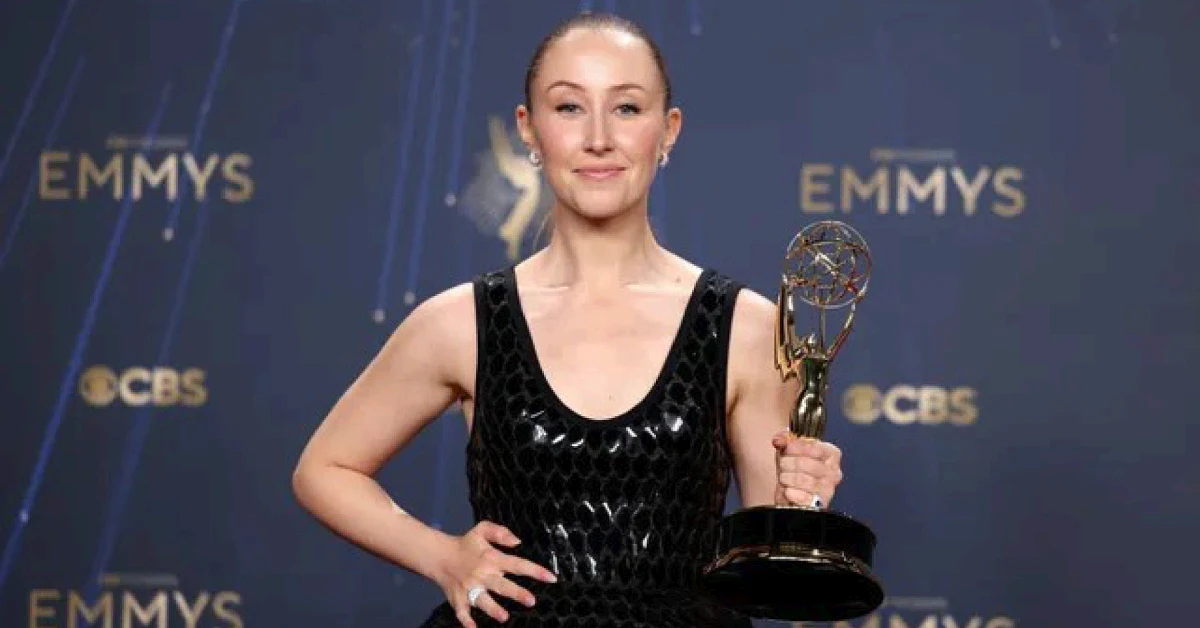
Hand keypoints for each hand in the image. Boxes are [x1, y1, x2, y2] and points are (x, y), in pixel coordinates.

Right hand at [434, 521, 556, 626]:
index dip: (535, 571)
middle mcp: (482, 574)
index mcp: (491, 558)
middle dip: (516, 593)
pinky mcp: (458, 599)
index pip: (517, 564)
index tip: (551, 578)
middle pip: (502, 585)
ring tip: (504, 617)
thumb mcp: (482, 529)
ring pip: (482, 600)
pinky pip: (462, 612)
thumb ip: (500, 532)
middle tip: (531, 601)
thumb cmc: (465, 544)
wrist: (438, 555)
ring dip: (493, 609)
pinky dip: (466, 621)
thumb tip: (518, 542)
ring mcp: (469, 588)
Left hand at [771, 432, 843, 507]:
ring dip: (786, 477)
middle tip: (783, 465)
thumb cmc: (794, 469)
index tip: (787, 448)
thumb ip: (785, 440)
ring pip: (801, 479)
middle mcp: (833, 473)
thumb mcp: (789, 451)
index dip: (798, 447)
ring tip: (784, 478)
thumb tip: (778, 440)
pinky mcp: (819, 506)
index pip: (816, 448)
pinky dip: (790, 493)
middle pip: (805, 463)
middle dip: (787, 463)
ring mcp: (828, 490)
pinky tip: (788, 491)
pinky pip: (802, 497)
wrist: (791, 494)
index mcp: (831, 455)